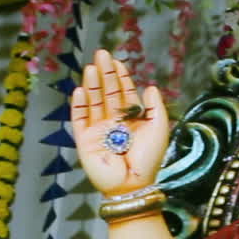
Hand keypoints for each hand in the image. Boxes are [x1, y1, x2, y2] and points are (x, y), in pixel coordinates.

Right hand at [71, 49, 168, 196]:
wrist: (133, 184)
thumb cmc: (148, 160)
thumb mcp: (158, 129)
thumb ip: (155, 108)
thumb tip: (150, 86)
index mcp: (131, 120)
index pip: (124, 93)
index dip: (120, 77)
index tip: (117, 61)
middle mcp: (113, 122)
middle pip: (107, 93)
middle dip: (104, 73)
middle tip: (101, 53)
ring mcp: (98, 130)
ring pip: (93, 102)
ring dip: (92, 84)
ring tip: (91, 67)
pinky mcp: (85, 140)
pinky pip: (80, 119)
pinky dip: (79, 104)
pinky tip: (81, 90)